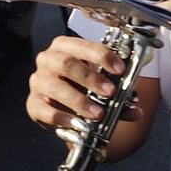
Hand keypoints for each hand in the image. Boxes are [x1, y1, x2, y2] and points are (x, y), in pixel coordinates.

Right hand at [26, 34, 140, 131]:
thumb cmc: (81, 86)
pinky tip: (78, 124)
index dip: (101, 55)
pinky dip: (63, 118)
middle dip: (91, 78)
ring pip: (55, 87)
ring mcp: (38, 82)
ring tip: (98, 114)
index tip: (120, 69)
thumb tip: (137, 110)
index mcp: (64, 47)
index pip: (82, 45)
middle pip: (66, 64)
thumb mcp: (100, 85)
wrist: (61, 104)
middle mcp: (47, 60)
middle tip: (110, 92)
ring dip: (79, 101)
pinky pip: (45, 110)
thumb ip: (119, 95)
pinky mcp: (33, 103)